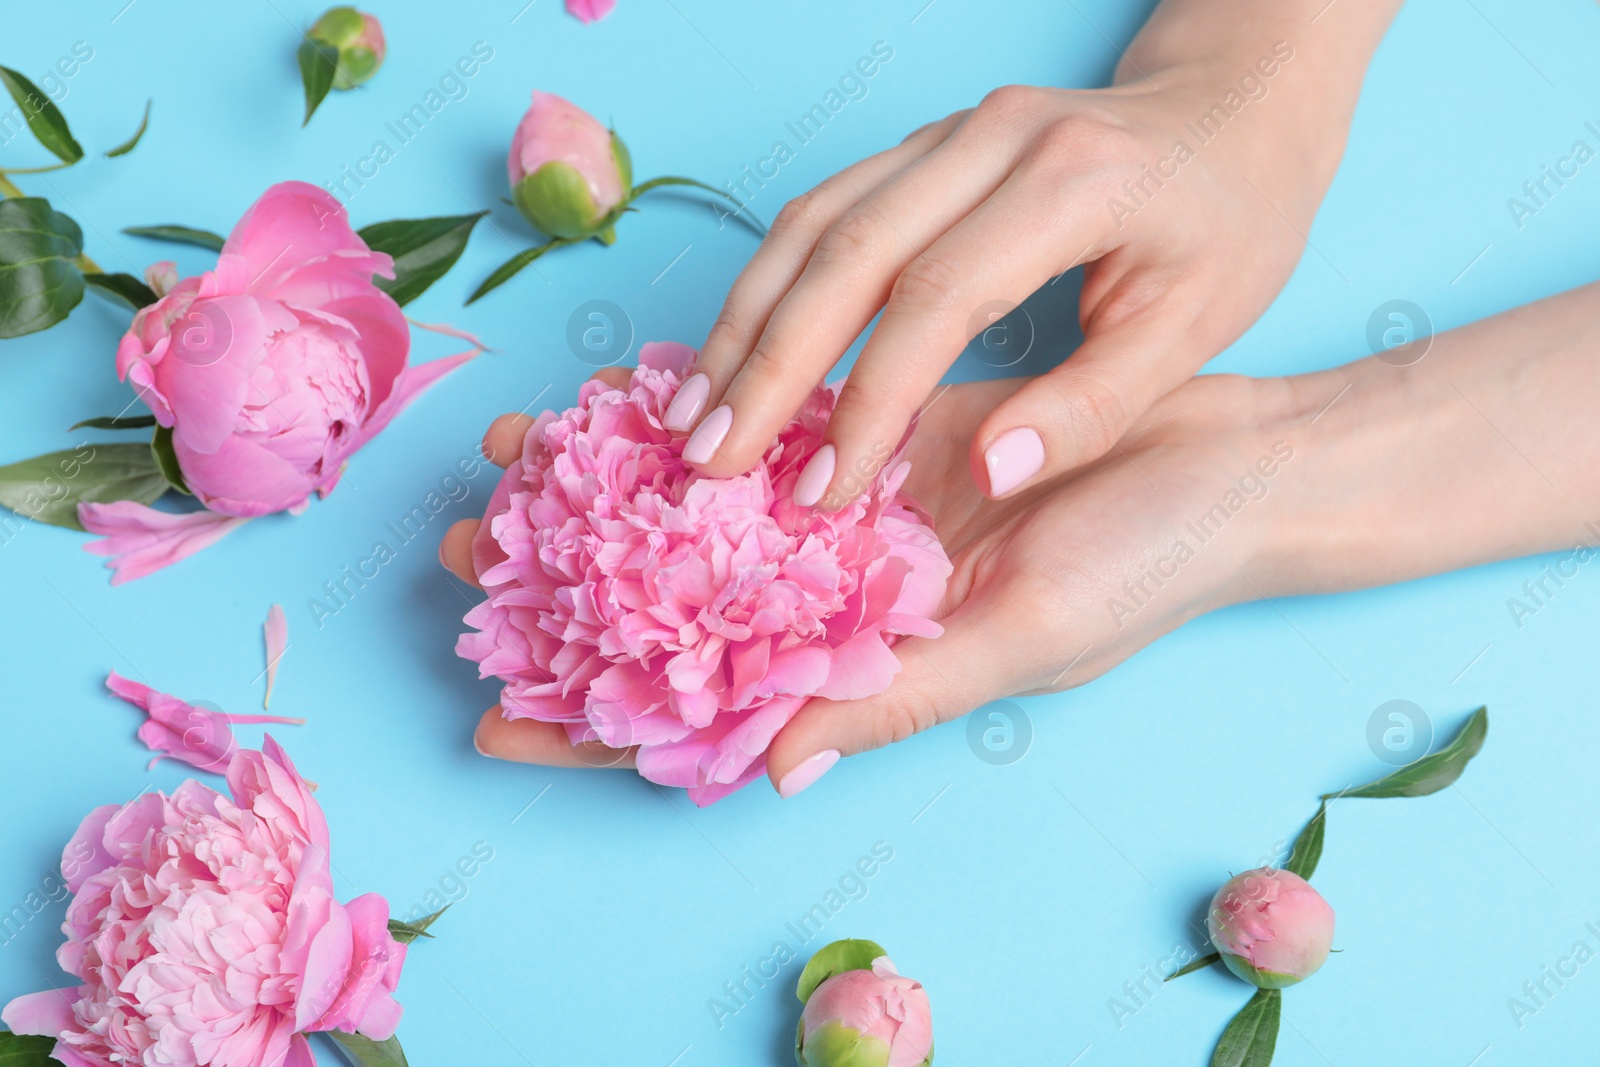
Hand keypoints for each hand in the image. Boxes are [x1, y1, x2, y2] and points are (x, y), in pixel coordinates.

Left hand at [441, 368, 1308, 788]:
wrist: (1220, 459)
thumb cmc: (1150, 565)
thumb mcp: (1026, 635)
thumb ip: (899, 696)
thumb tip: (774, 769)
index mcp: (871, 670)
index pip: (709, 723)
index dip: (598, 735)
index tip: (493, 726)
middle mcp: (846, 600)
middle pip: (677, 616)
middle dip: (567, 600)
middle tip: (460, 561)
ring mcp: (852, 516)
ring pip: (703, 517)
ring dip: (606, 497)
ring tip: (508, 468)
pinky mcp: (873, 436)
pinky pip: (761, 429)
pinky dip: (690, 419)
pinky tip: (616, 403)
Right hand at [661, 0, 1397, 507]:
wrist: (1232, 108)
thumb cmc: (1230, 221)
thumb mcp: (1198, 326)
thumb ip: (1095, 405)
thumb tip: (989, 476)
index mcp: (1072, 182)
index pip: (938, 297)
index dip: (869, 400)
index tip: (823, 489)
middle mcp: (993, 138)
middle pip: (845, 248)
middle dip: (766, 363)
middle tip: (708, 459)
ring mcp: (949, 131)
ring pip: (812, 219)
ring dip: (744, 319)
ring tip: (694, 412)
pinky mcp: (923, 145)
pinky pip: (822, 207)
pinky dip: (767, 283)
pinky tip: (733, 348)